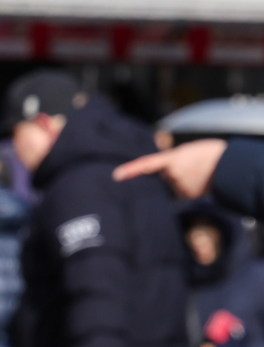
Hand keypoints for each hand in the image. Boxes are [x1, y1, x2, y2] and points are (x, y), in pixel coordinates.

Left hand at [112, 139, 226, 198]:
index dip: (131, 169)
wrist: (229, 165)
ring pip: (175, 184)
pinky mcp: (186, 195)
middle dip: (174, 172)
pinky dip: (191, 187)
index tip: (116, 175)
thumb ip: (172, 161)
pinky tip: (201, 181)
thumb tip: (166, 175)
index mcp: (172, 158)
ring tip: (199, 172)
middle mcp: (172, 174)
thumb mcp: (187, 151)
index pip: (146, 164)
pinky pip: (184, 191)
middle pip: (166, 176)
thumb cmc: (210, 153)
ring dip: (184, 179)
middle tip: (192, 165)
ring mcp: (179, 186)